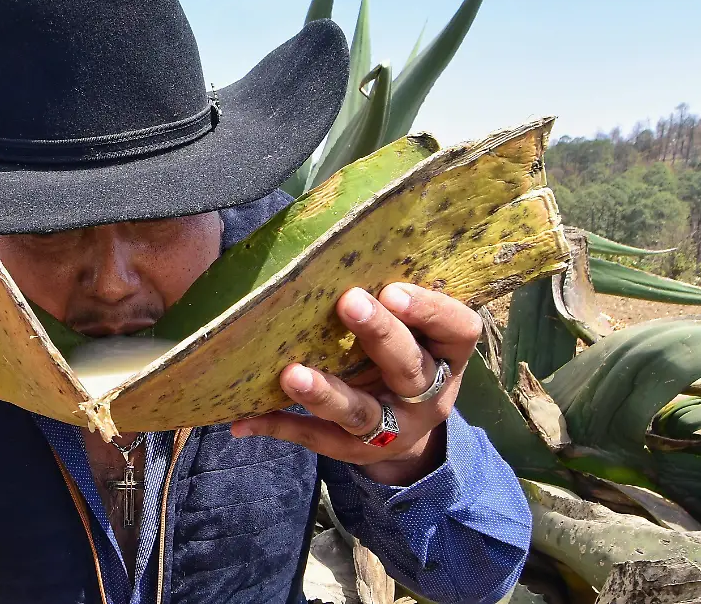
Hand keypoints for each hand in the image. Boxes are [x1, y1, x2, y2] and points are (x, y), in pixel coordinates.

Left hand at [231, 283, 479, 485]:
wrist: (409, 432)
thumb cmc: (404, 356)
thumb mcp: (418, 333)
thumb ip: (394, 303)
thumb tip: (335, 249)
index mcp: (448, 355)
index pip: (457, 329)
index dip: (430, 310)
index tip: (393, 288)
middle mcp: (427, 395)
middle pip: (407, 368)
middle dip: (379, 335)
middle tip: (348, 301)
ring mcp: (391, 429)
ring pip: (359, 412)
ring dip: (324, 392)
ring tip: (290, 374)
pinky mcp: (352, 451)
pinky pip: (315, 439)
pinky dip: (278, 426)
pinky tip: (243, 420)